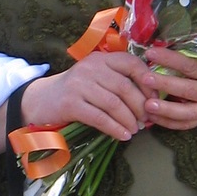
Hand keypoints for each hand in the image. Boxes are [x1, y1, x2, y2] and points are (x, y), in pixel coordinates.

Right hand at [22, 51, 157, 141]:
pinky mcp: (70, 104)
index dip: (148, 82)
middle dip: (140, 107)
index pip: (132, 64)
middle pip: (125, 87)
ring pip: (114, 104)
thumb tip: (151, 100)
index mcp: (101, 59)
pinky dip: (115, 129)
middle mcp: (90, 68)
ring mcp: (79, 85)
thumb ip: (119, 81)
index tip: (155, 100)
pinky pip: (99, 118)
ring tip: (136, 130)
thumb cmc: (76, 91)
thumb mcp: (97, 78)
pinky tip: (123, 136)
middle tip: (146, 121)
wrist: (41, 100)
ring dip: (129, 120)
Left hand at [141, 46, 196, 129]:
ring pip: (186, 114)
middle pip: (187, 89)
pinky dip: (168, 122)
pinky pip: (185, 125)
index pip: (190, 65)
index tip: (150, 53)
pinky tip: (152, 117)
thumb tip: (159, 53)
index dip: (170, 59)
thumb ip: (190, 61)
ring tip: (146, 106)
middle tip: (144, 78)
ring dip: (165, 110)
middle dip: (164, 84)